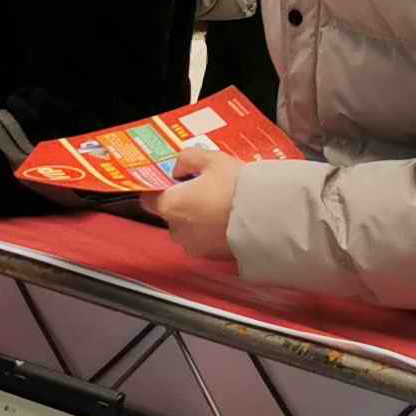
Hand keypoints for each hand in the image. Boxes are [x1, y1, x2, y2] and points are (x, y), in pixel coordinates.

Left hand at [147, 144, 241, 260]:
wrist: (267, 217)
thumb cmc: (236, 188)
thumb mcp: (211, 159)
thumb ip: (187, 158)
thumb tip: (179, 166)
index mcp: (171, 205)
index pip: (148, 198)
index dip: (160, 187)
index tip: (173, 179)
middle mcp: (177, 230)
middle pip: (171, 213)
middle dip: (183, 201)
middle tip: (204, 187)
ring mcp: (195, 246)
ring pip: (188, 228)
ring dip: (197, 217)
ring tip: (220, 203)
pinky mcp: (212, 256)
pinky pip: (205, 240)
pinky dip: (211, 231)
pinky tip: (228, 218)